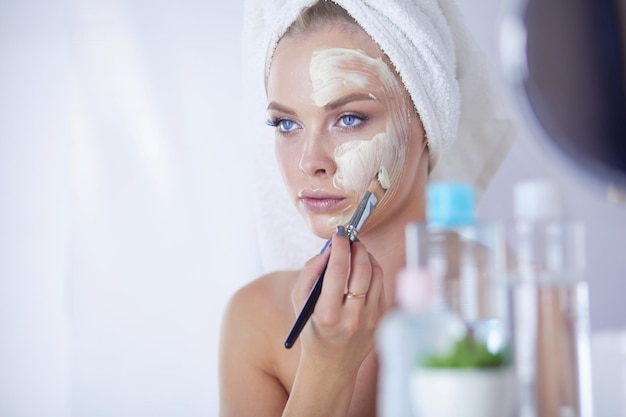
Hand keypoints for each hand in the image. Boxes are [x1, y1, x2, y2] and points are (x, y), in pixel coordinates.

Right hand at [291, 226, 385, 370]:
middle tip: (351, 240)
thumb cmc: (312, 327)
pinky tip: (362, 271)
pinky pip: (381, 286)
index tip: (340, 234)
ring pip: (376, 275)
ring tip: (357, 253)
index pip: (338, 270)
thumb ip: (309, 272)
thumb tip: (328, 249)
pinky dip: (372, 272)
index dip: (340, 246)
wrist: (331, 364)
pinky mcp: (381, 320)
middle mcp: (352, 317)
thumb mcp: (299, 302)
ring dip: (367, 257)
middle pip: (362, 269)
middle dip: (357, 248)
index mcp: (327, 314)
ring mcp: (370, 320)